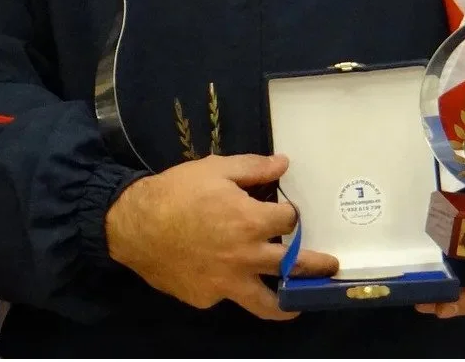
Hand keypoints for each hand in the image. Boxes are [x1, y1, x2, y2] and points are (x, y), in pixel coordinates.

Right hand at [106, 153, 337, 319]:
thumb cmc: (177, 192)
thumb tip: (284, 162)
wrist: (134, 225)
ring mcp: (226, 283)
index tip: (290, 213)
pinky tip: (232, 278)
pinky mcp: (207, 298)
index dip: (291, 214)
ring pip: (267, 302)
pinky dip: (235, 288)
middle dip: (315, 265)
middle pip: (292, 266)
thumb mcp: (215, 169)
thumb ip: (253, 168)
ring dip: (288, 302)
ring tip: (300, 301)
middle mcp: (245, 257)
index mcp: (249, 221)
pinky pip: (228, 295)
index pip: (288, 221)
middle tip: (330, 266)